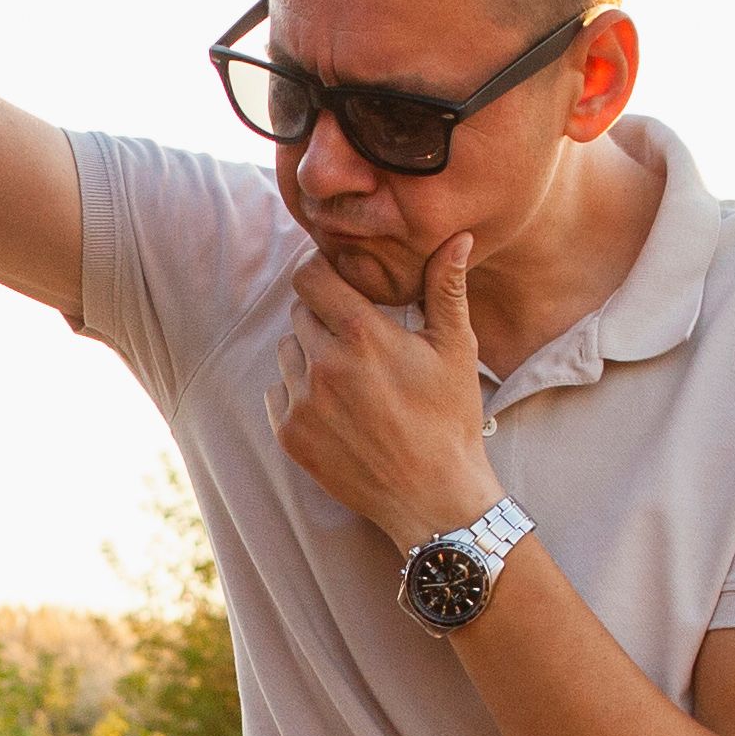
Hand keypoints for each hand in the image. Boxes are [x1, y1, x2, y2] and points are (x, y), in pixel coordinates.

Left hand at [274, 231, 508, 549]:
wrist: (434, 498)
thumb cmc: (451, 419)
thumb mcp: (455, 349)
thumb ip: (445, 287)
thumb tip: (456, 237)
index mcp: (362, 335)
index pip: (310, 277)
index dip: (321, 273)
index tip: (338, 283)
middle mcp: (324, 365)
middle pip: (299, 313)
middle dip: (324, 317)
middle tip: (358, 341)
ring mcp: (303, 403)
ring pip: (287, 352)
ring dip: (310, 355)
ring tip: (351, 379)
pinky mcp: (290, 436)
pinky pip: (278, 393)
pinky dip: (300, 394)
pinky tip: (338, 410)